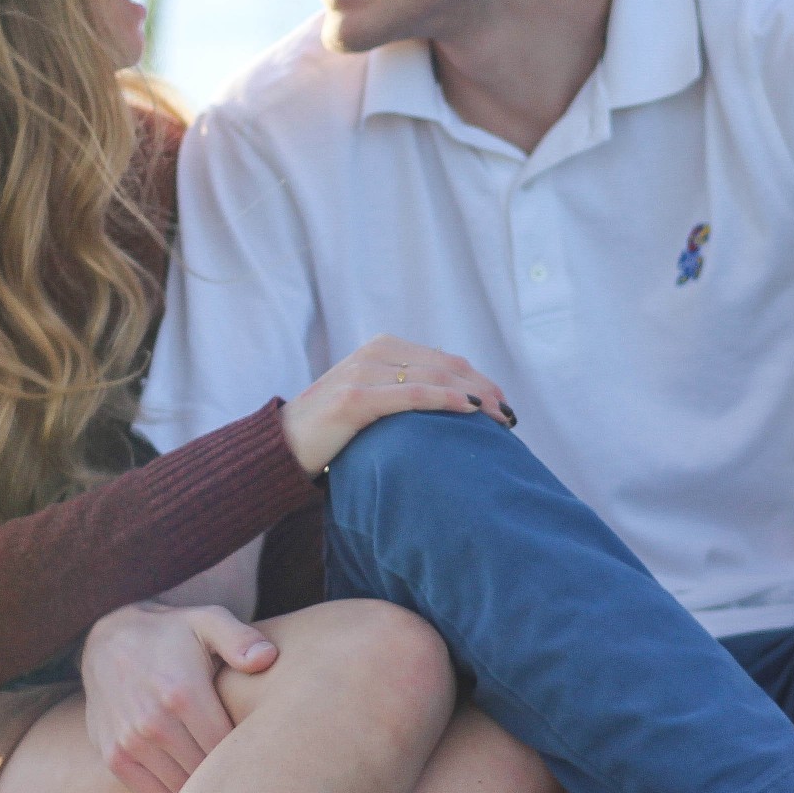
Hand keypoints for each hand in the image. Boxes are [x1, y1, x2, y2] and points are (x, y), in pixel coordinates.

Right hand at [80, 602, 277, 792]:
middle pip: (206, 772)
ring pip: (181, 788)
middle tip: (247, 775)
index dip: (247, 754)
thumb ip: (240, 639)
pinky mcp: (114, 757)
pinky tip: (191, 792)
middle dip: (227, 775)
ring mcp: (130, 743)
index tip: (262, 753)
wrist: (107, 640)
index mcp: (183, 693)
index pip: (227, 747)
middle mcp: (154, 723)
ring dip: (201, 790)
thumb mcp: (206, 621)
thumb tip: (267, 658)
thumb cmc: (170, 633)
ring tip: (222, 784)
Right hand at [281, 335, 514, 474]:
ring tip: (500, 417)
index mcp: (383, 348)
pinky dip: (446, 398)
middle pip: (447, 365)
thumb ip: (403, 391)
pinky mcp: (357, 397)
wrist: (284, 444)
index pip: (445, 360)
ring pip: (436, 376)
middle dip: (485, 388)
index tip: (503, 404)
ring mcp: (365, 371)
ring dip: (475, 396)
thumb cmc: (332, 429)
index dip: (479, 379)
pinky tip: (470, 408)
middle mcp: (376, 352)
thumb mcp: (371, 399)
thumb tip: (451, 401)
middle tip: (510, 415)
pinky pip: (413, 394)